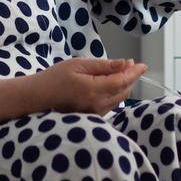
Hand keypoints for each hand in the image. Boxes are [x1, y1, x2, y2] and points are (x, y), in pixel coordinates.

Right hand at [27, 58, 147, 113]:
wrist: (37, 98)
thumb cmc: (55, 77)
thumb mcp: (79, 64)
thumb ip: (103, 65)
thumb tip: (125, 64)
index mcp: (95, 89)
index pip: (123, 81)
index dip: (135, 72)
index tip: (143, 65)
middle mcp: (98, 104)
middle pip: (124, 91)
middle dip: (130, 77)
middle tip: (129, 64)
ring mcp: (96, 113)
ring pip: (119, 99)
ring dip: (123, 85)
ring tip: (119, 71)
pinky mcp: (92, 116)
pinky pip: (110, 104)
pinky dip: (115, 93)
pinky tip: (109, 83)